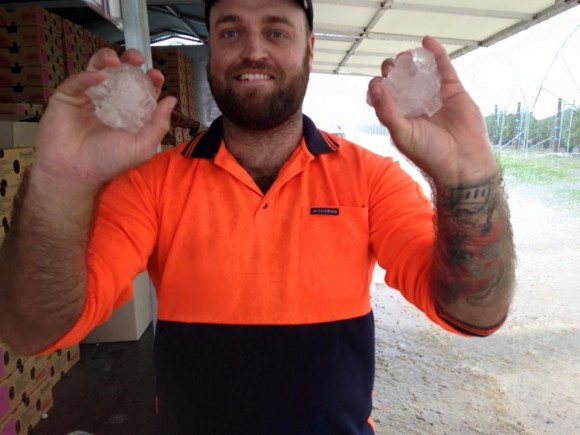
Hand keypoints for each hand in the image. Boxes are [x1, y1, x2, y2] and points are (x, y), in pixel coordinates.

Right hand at [33, 48, 176, 192]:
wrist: (74, 173)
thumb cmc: (108, 163)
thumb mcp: (142, 146)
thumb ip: (158, 124)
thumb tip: (171, 100)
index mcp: (127, 113)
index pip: (140, 90)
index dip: (149, 80)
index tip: (155, 75)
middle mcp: (108, 102)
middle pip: (120, 74)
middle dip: (129, 62)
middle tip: (136, 59)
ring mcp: (87, 98)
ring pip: (97, 68)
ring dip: (107, 60)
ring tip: (115, 61)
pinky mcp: (67, 97)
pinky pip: (78, 79)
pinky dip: (89, 75)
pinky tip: (100, 76)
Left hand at [367, 36, 496, 186]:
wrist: (461, 162)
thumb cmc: (429, 153)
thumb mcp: (401, 133)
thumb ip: (386, 111)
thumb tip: (376, 86)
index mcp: (399, 116)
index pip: (384, 95)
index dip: (379, 86)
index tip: (379, 83)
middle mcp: (415, 105)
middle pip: (400, 80)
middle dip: (393, 70)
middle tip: (393, 67)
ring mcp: (434, 97)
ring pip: (421, 72)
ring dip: (411, 61)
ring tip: (406, 57)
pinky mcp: (453, 91)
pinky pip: (444, 68)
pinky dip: (436, 53)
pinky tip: (427, 42)